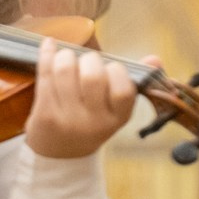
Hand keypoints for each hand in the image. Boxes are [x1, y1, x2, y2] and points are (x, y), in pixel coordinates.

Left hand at [24, 38, 136, 159]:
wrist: (61, 153)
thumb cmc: (93, 122)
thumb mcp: (117, 109)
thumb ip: (133, 81)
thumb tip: (154, 59)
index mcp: (118, 118)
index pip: (123, 89)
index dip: (116, 71)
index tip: (110, 67)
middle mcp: (94, 121)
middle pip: (93, 76)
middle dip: (90, 59)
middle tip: (87, 62)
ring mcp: (68, 118)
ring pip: (65, 70)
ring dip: (66, 55)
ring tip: (67, 58)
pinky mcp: (45, 113)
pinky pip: (45, 74)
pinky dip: (47, 53)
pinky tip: (49, 45)